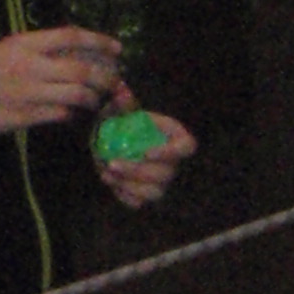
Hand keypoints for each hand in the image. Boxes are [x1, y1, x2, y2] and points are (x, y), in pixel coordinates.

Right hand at [0, 26, 122, 136]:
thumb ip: (45, 50)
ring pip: (79, 95)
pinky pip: (65, 114)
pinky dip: (77, 113)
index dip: (99, 41)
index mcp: (25, 44)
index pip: (70, 36)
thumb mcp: (12, 49)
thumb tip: (85, 53)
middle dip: (106, 77)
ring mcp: (31, 93)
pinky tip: (79, 112)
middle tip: (116, 81)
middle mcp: (30, 66)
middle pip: (82, 70)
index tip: (118, 48)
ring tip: (99, 98)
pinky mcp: (29, 116)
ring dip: (95, 98)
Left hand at [95, 87, 193, 208]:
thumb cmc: (120, 123)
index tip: (145, 152)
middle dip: (138, 171)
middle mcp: (173, 164)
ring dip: (129, 185)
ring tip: (108, 173)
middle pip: (166, 174)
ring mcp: (161, 183)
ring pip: (154, 192)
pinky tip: (111, 183)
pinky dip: (124, 195)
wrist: (108, 142)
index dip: (169, 153)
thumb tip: (120, 90)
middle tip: (113, 164)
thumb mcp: (121, 110)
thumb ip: (124, 102)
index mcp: (175, 139)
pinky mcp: (145, 196)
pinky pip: (139, 203)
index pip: (186, 148)